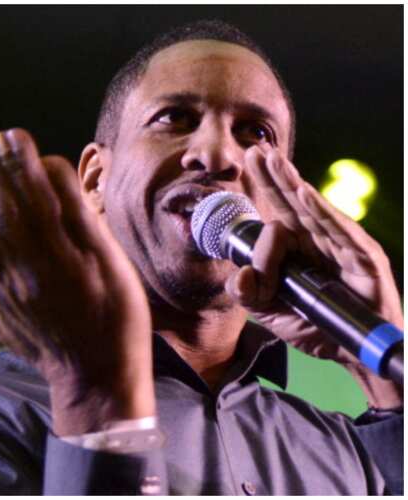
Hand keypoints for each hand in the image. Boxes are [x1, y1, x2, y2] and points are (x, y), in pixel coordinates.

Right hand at [0, 128, 155, 434]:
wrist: (100, 376)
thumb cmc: (44, 346)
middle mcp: (25, 276)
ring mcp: (64, 266)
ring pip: (32, 208)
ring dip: (16, 167)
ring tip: (4, 136)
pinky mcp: (99, 257)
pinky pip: (74, 210)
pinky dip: (58, 181)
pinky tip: (46, 158)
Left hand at [228, 145, 402, 404]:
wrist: (354, 353)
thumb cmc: (316, 327)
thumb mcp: (270, 312)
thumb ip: (248, 293)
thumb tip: (237, 274)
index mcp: (298, 249)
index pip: (276, 212)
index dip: (262, 188)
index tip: (246, 162)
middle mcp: (319, 241)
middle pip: (292, 202)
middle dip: (273, 175)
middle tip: (255, 149)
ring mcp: (342, 246)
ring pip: (312, 210)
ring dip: (292, 184)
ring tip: (273, 161)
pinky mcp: (361, 258)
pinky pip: (338, 231)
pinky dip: (320, 211)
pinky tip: (304, 192)